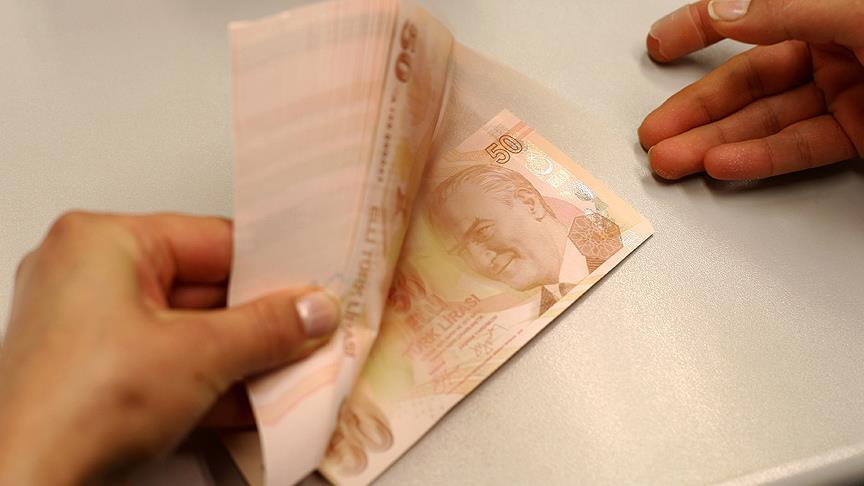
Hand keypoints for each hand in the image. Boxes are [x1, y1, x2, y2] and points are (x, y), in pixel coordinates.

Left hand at [0, 212, 339, 483]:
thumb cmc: (77, 409)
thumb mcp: (200, 356)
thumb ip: (268, 329)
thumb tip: (311, 312)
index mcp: (102, 242)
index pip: (213, 240)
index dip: (270, 268)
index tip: (308, 289)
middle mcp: (87, 274)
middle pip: (202, 288)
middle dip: (257, 321)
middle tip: (306, 332)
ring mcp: (86, 326)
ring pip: (186, 330)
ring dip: (239, 356)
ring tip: (288, 368)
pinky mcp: (92, 371)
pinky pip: (165, 361)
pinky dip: (206, 379)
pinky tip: (249, 400)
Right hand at [639, 0, 863, 179]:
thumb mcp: (858, 11)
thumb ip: (791, 11)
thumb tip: (728, 11)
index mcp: (827, 12)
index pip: (749, 19)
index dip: (698, 30)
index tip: (661, 44)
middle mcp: (834, 52)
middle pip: (747, 84)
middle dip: (695, 112)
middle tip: (657, 133)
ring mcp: (845, 95)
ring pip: (766, 122)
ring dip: (714, 144)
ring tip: (674, 159)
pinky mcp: (858, 135)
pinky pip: (800, 148)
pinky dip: (760, 160)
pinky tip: (722, 164)